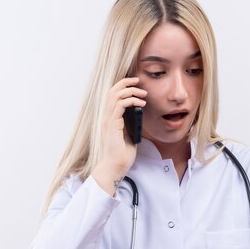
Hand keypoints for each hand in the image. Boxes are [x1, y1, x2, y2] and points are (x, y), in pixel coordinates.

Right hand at [91, 77, 146, 194]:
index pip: (112, 96)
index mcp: (109, 118)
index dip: (123, 86)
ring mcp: (107, 120)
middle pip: (112, 91)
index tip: (136, 84)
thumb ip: (131, 124)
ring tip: (143, 94)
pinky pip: (120, 105)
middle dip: (126, 83)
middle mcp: (106, 117)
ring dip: (131, 91)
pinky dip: (131, 101)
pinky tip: (141, 104)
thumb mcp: (129, 135)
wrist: (115, 166)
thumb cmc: (122, 155)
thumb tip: (138, 116)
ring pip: (115, 95)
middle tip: (139, 81)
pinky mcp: (112, 124)